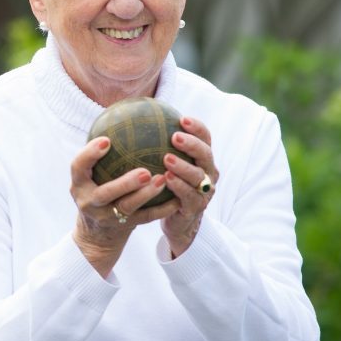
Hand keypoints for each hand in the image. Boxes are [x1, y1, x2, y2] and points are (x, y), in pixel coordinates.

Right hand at [70, 136, 179, 276]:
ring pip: (126, 207)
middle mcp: (89, 202)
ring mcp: (106, 217)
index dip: (90, 154)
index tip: (106, 140)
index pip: (78, 167)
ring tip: (163, 180)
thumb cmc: (98, 190)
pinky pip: (145, 218)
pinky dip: (161, 208)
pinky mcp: (123, 227)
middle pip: (105, 193)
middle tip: (145, 171)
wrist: (97, 234)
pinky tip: (176, 198)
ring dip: (146, 194)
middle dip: (125, 183)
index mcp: (79, 184)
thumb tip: (122, 114)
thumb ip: (101, 155)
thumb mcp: (91, 175)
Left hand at [160, 116, 218, 257]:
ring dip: (183, 166)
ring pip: (198, 177)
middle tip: (175, 137)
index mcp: (202, 159)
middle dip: (192, 144)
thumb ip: (157, 146)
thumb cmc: (167, 187)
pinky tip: (165, 179)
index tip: (182, 118)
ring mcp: (204, 192)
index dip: (197, 128)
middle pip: (205, 155)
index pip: (205, 139)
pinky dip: (178, 187)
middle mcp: (207, 173)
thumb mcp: (165, 166)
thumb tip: (132, 121)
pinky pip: (188, 196)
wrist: (177, 221)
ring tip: (167, 158)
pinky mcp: (196, 208)